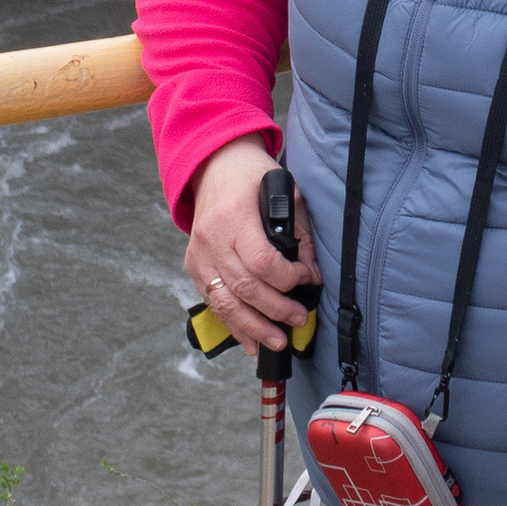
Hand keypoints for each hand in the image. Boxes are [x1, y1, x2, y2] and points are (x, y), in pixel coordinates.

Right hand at [184, 139, 319, 353]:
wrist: (214, 164)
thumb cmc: (252, 175)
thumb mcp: (284, 191)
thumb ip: (299, 232)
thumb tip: (312, 273)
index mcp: (234, 217)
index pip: (261, 262)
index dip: (287, 279)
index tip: (306, 280)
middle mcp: (212, 239)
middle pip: (245, 288)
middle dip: (276, 310)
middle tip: (299, 319)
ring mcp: (199, 254)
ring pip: (226, 302)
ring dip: (254, 327)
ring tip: (277, 342)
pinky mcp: (194, 265)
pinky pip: (213, 302)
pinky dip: (233, 325)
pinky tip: (250, 341)